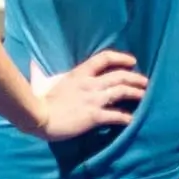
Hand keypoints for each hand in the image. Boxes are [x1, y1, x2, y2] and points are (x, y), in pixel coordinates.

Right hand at [24, 49, 147, 140]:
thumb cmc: (39, 100)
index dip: (120, 58)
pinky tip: (131, 120)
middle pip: (119, 76)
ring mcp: (93, 100)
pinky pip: (115, 115)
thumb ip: (43, 72)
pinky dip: (125, 117)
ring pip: (121, 92)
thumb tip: (32, 63)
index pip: (104, 58)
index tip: (132, 61)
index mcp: (79, 73)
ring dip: (135, 93)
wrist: (38, 117)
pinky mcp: (93, 116)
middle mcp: (89, 84)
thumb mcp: (45, 81)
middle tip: (145, 82)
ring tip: (144, 96)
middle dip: (135, 78)